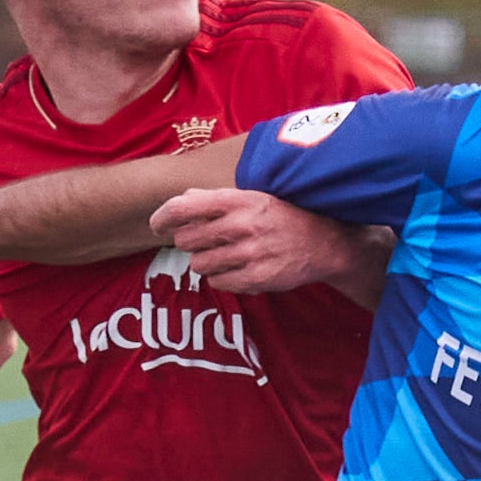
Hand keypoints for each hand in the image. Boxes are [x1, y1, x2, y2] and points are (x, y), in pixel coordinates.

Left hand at [153, 187, 356, 294]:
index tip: (157, 225)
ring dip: (205, 261)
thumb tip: (181, 201)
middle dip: (189, 242)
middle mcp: (241, 226)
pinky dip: (221, 277)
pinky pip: (217, 282)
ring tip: (224, 254)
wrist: (323, 242)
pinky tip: (236, 268)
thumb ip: (214, 198)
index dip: (162, 218)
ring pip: (198, 265)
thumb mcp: (252, 197)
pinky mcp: (255, 279)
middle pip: (185, 240)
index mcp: (236, 200)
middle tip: (205, 241)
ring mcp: (248, 254)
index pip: (182, 208)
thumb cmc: (281, 216)